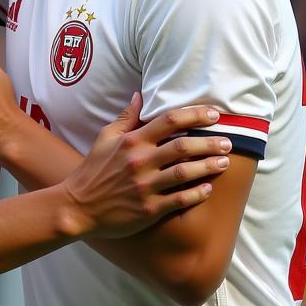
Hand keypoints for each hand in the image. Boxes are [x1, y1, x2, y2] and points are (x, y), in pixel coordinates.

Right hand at [60, 98, 229, 238]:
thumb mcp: (105, 139)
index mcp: (132, 142)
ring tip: (224, 163)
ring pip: (185, 173)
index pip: (169, 121)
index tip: (214, 115)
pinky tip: (209, 189)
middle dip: (210, 142)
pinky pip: (179, 200)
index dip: (195, 115)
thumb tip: (139, 96)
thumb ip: (125, 118)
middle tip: (228, 141)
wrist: (77, 207)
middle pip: (183, 147)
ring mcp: (145, 187)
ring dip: (208, 166)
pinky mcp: (148, 209)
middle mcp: (140, 162)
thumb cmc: (92, 171)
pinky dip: (197, 194)